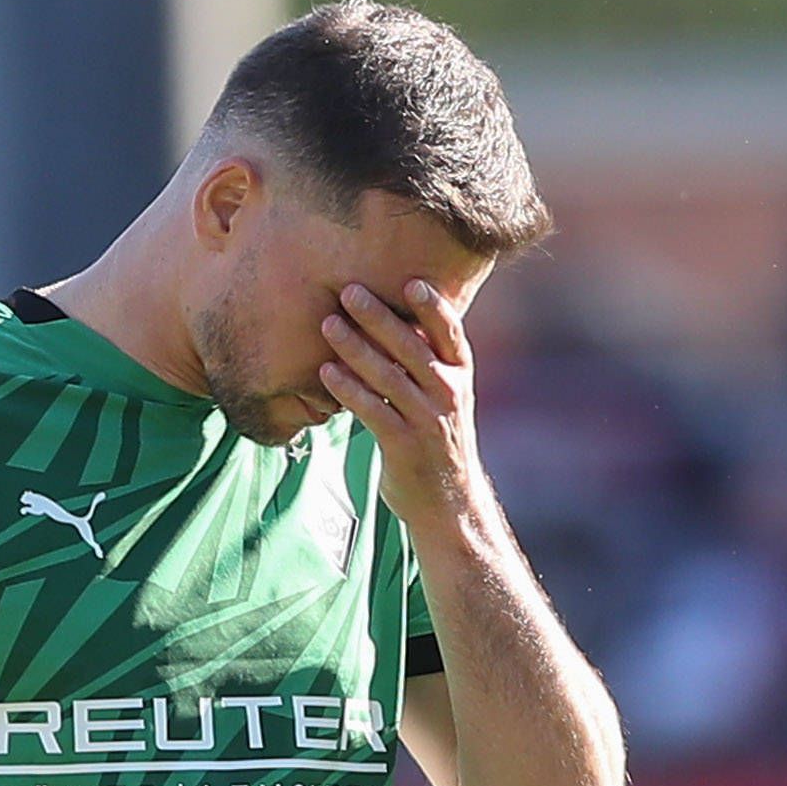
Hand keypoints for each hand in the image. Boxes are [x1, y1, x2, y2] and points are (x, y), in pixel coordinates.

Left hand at [321, 280, 491, 544]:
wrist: (448, 504)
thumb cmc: (438, 441)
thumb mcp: (444, 398)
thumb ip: (427, 363)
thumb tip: (393, 320)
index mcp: (460, 376)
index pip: (450, 333)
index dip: (433, 307)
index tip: (410, 281)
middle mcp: (449, 395)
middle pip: (411, 347)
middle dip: (378, 317)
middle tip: (348, 291)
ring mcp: (428, 421)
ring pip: (388, 376)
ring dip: (354, 348)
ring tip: (327, 324)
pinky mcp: (404, 446)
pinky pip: (372, 411)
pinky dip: (348, 390)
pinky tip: (326, 372)